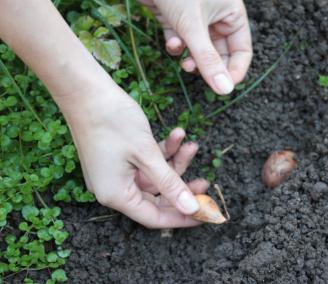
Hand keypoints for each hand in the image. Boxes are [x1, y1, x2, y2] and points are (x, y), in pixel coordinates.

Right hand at [61, 84, 205, 227]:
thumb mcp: (147, 155)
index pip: (154, 217)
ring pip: (155, 176)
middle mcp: (114, 188)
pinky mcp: (119, 157)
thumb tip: (191, 209)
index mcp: (116, 195)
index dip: (181, 217)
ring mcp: (116, 172)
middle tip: (204, 182)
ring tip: (191, 145)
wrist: (85, 91)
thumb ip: (170, 183)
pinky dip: (162, 151)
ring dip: (174, 162)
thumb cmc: (112, 122)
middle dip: (181, 186)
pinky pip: (146, 161)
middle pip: (156, 197)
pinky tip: (176, 134)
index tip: (204, 214)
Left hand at [139, 0, 251, 94]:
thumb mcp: (193, 27)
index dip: (234, 71)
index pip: (242, 51)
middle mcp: (217, 16)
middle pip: (220, 53)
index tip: (224, 88)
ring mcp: (197, 18)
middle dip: (208, 66)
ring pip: (199, 49)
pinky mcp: (177, 18)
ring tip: (184, 64)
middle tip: (200, 77)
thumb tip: (225, 90)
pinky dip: (176, 46)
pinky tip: (171, 43)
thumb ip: (208, 59)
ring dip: (191, 59)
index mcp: (232, 14)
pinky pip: (182, 40)